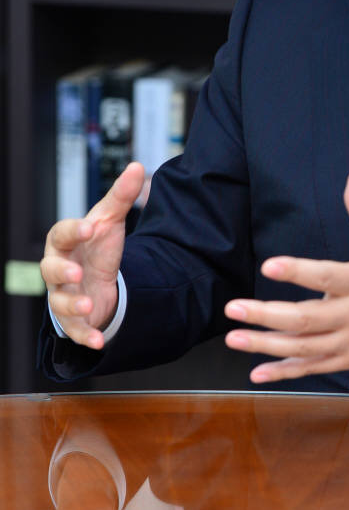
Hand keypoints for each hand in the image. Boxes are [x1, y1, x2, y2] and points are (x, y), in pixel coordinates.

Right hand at [40, 161, 144, 347]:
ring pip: (60, 302)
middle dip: (61, 271)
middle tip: (76, 272)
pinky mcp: (74, 320)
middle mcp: (58, 269)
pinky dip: (86, 337)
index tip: (88, 227)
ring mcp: (63, 295)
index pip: (61, 234)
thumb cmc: (96, 247)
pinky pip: (76, 331)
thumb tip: (138, 167)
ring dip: (73, 306)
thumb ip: (122, 196)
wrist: (96, 280)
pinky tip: (100, 342)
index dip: (72, 231)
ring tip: (89, 305)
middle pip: (49, 269)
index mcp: (64, 242)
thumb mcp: (109, 221)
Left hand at [224, 170, 348, 380]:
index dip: (298, 272)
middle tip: (233, 308)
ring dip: (267, 345)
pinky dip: (286, 372)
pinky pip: (314, 368)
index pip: (327, 277)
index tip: (268, 265)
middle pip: (306, 319)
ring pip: (304, 348)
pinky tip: (258, 372)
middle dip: (266, 315)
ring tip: (234, 338)